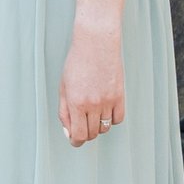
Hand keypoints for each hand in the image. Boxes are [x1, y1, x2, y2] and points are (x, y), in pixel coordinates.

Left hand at [59, 15, 125, 148]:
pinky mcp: (120, 96)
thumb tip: (69, 133)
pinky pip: (118, 119)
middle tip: (82, 124)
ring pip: (105, 128)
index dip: (75, 141)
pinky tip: (105, 110)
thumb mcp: (63, 87)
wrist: (96, 43)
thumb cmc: (77, 63)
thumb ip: (64, 112)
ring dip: (97, 126)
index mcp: (76, 102)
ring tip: (92, 113)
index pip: (78, 135)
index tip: (74, 140)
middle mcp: (93, 104)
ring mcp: (108, 101)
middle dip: (85, 133)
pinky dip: (111, 119)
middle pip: (92, 133)